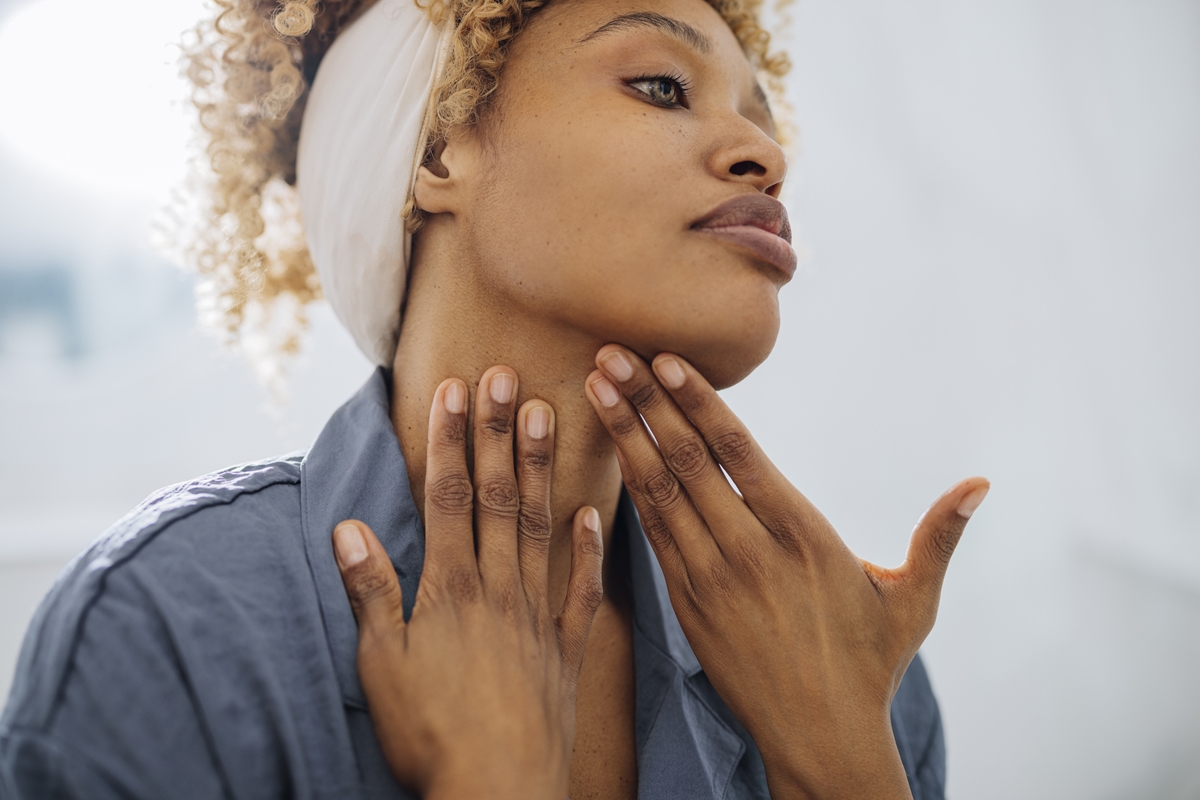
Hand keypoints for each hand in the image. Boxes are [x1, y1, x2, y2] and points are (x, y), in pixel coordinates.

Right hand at [332, 368, 604, 799]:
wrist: (499, 792)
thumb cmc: (431, 735)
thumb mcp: (382, 666)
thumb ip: (370, 593)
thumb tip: (348, 527)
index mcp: (451, 589)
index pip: (450, 496)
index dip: (452, 439)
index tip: (456, 388)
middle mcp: (499, 589)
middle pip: (499, 497)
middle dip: (500, 434)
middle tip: (509, 375)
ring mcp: (539, 615)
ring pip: (541, 526)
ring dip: (542, 469)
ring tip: (551, 414)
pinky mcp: (567, 649)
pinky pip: (582, 589)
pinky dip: (587, 548)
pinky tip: (594, 510)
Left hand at [585, 346, 988, 799]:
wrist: (819, 739)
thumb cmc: (869, 664)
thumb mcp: (913, 599)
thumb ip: (939, 536)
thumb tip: (982, 482)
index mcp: (802, 535)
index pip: (738, 453)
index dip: (698, 402)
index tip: (665, 360)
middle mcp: (750, 551)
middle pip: (688, 461)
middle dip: (645, 403)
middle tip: (610, 353)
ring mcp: (711, 578)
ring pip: (660, 492)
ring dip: (626, 436)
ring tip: (596, 387)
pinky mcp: (688, 604)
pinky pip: (653, 534)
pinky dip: (631, 488)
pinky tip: (614, 451)